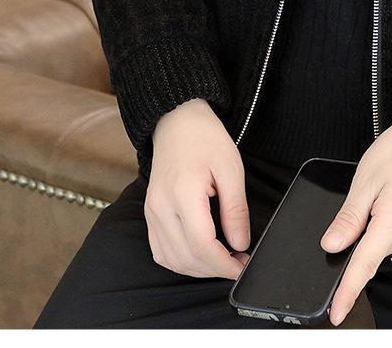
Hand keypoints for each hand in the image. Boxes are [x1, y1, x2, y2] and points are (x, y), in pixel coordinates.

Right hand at [145, 98, 249, 278]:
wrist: (178, 122)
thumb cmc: (206, 139)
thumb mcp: (231, 169)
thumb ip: (236, 210)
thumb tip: (240, 243)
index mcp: (183, 192)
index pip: (202, 245)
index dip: (224, 264)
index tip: (242, 266)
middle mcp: (161, 206)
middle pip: (187, 257)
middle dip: (215, 269)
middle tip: (238, 263)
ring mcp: (151, 211)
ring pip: (172, 260)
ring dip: (198, 269)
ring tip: (222, 260)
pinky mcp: (149, 213)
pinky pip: (161, 251)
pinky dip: (181, 261)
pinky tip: (200, 255)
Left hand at [321, 116, 391, 325]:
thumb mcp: (366, 179)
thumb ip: (349, 217)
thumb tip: (331, 244)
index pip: (364, 266)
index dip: (347, 291)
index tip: (336, 313)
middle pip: (369, 254)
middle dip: (353, 240)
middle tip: (356, 201)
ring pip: (378, 243)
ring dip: (367, 229)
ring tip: (372, 191)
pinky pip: (389, 235)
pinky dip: (378, 225)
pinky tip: (380, 199)